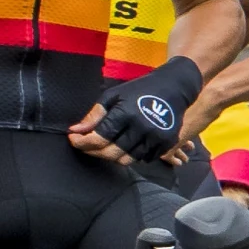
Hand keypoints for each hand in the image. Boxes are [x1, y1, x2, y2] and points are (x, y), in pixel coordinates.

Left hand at [75, 60, 200, 164]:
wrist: (174, 88)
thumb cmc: (140, 90)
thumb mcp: (113, 95)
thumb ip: (94, 115)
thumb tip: (75, 130)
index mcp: (126, 114)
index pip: (99, 138)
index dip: (82, 142)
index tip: (73, 140)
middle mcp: (142, 128)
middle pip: (112, 153)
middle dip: (94, 151)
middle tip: (87, 146)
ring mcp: (156, 137)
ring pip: (127, 160)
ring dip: (113, 155)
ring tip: (106, 146)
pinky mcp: (167, 143)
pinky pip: (144, 159)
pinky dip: (132, 155)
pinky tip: (127, 146)